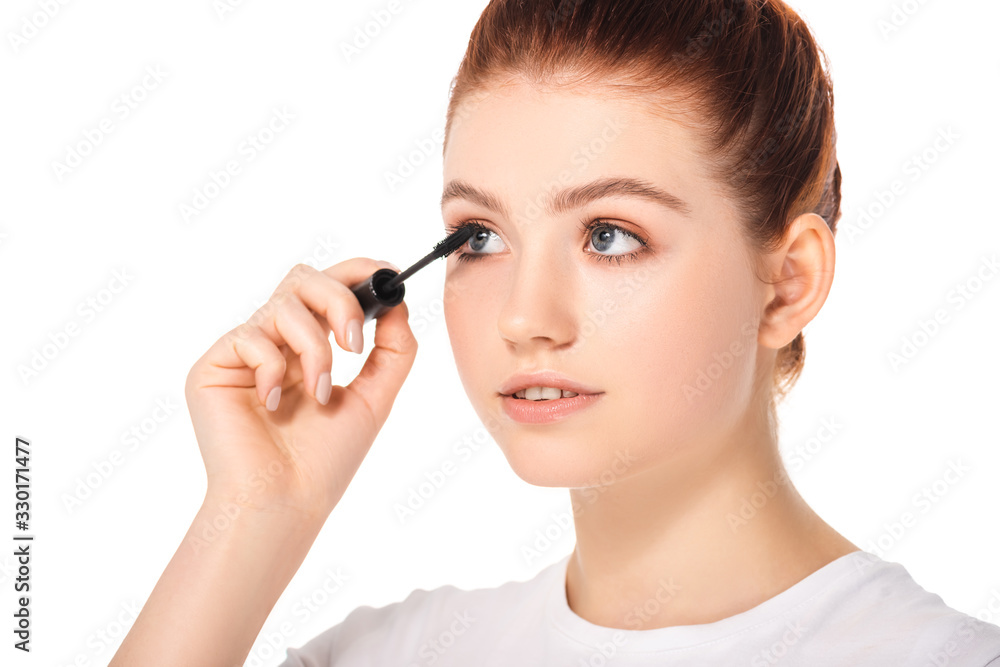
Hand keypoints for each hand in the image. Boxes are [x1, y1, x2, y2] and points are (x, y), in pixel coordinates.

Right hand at [184, 259, 415, 522]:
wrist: (285, 502)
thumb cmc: (324, 461)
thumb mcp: (374, 398)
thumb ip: (393, 350)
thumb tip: (400, 303)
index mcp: (309, 347)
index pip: (329, 288)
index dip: (357, 271)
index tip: (389, 275)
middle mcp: (275, 343)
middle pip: (303, 278)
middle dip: (338, 301)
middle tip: (354, 344)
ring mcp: (243, 353)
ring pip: (282, 304)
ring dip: (313, 349)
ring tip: (318, 394)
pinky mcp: (213, 366)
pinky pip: (250, 337)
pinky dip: (274, 368)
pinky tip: (274, 405)